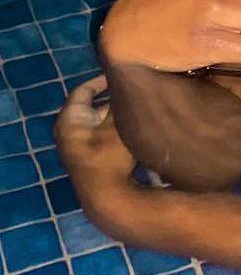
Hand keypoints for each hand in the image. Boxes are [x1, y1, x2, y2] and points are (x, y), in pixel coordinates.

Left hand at [53, 74, 136, 217]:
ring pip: (98, 125)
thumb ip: (119, 105)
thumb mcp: (117, 126)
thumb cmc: (108, 158)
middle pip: (91, 108)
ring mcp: (78, 150)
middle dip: (111, 101)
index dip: (100, 81)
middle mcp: (69, 133)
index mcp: (69, 120)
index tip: (117, 76)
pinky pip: (102, 139)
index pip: (82, 91)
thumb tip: (127, 86)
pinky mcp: (89, 162)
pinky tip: (133, 132)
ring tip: (136, 110)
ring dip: (114, 118)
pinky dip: (114, 132)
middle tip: (132, 93)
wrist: (106, 199)